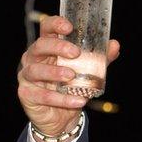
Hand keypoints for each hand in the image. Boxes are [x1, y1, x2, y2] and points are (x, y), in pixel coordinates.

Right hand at [17, 16, 119, 141]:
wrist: (62, 117)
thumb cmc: (71, 87)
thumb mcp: (87, 70)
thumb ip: (99, 58)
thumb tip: (114, 45)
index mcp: (47, 47)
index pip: (46, 29)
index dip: (55, 24)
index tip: (69, 27)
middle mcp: (33, 58)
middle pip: (39, 46)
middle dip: (57, 47)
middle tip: (75, 53)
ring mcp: (27, 76)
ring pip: (36, 70)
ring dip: (54, 72)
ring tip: (72, 76)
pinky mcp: (27, 94)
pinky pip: (42, 96)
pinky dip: (61, 99)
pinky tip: (78, 101)